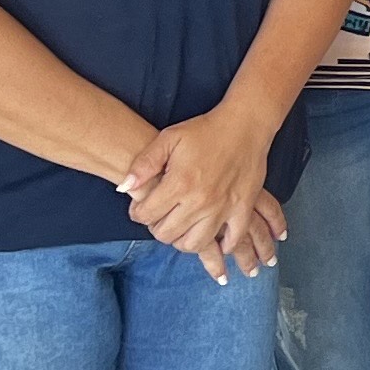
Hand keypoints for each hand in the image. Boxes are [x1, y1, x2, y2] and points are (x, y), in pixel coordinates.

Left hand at [118, 109, 285, 278]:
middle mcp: (200, 201)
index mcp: (180, 183)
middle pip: (167, 234)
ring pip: (195, 243)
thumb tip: (124, 187)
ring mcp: (223, 207)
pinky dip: (222, 245)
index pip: (146, 215)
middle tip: (160, 215)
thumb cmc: (205, 130)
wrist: (245, 125)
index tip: (142, 206)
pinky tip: (215, 237)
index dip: (138, 213)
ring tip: (182, 226)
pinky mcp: (243, 209)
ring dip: (182, 240)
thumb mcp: (169, 138)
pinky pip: (232, 240)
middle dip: (157, 227)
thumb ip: (144, 164)